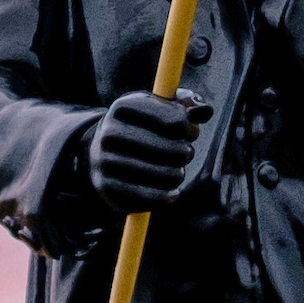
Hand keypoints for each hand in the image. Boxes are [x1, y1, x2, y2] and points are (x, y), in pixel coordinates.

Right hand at [84, 89, 209, 208]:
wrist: (97, 156)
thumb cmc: (138, 129)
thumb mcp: (157, 109)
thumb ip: (185, 105)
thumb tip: (205, 110)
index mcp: (124, 106)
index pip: (174, 120)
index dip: (189, 127)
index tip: (189, 133)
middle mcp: (110, 132)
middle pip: (172, 149)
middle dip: (185, 152)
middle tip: (185, 153)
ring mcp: (105, 160)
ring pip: (165, 175)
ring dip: (177, 175)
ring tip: (175, 172)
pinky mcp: (106, 187)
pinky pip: (148, 197)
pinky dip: (166, 197)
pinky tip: (172, 193)